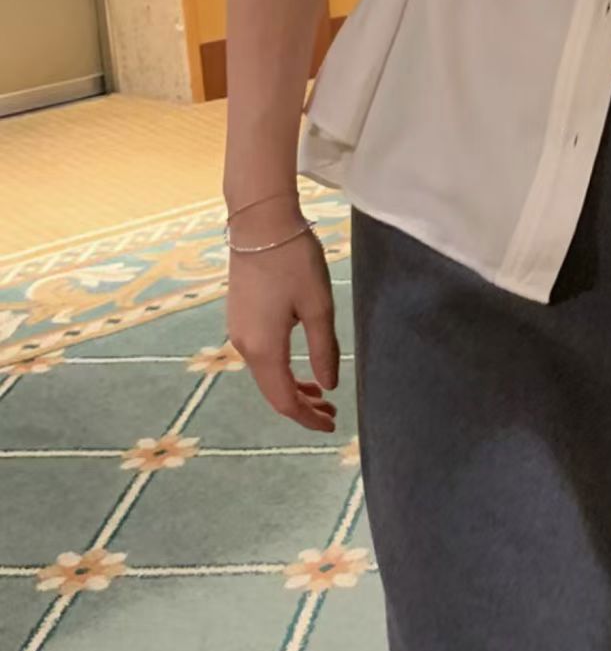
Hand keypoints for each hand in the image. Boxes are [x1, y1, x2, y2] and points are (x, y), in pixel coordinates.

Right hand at [226, 202, 339, 433]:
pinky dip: (281, 369)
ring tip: (322, 393)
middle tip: (332, 412)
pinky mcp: (239, 317)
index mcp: (264, 348)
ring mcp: (237, 331)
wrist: (259, 223)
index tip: (332, 426)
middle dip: (301, 407)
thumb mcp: (319, 307)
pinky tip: (300, 366)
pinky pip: (260, 356)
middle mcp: (243, 345)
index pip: (284, 400)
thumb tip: (328, 385)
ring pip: (265, 374)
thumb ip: (323, 350)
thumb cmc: (294, 261)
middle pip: (272, 391)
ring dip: (292, 387)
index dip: (307, 418)